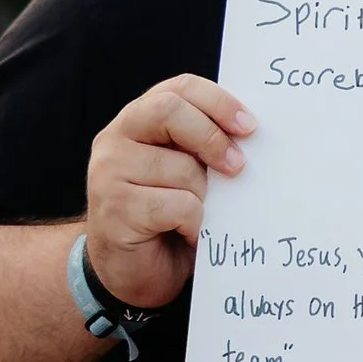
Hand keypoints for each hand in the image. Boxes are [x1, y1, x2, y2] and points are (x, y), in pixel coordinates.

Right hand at [83, 75, 253, 311]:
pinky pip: (177, 206)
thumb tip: (253, 134)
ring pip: (180, 168)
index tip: (250, 128)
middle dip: (212, 137)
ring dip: (204, 197)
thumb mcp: (186, 171)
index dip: (218, 101)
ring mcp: (109, 173)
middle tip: (238, 166)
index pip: (179, 88)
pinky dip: (195, 224)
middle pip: (169, 111)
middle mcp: (116, 139)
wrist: (129, 272)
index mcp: (139, 120)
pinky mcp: (115, 209)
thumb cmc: (166, 217)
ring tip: (201, 215)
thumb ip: (203, 146)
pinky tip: (189, 234)